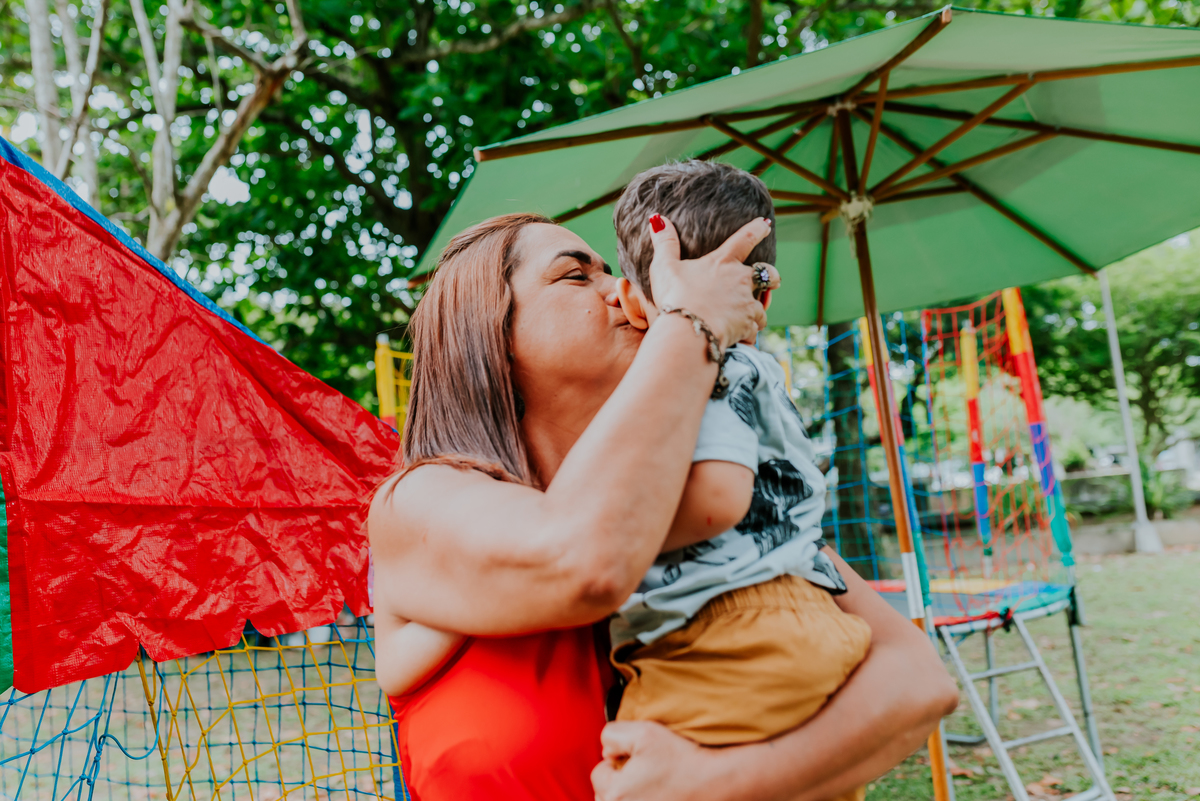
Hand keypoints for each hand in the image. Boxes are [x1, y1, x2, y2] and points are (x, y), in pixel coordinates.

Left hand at [591, 721, 723, 800]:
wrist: (715, 783)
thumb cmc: (681, 759)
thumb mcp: (643, 732)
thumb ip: (612, 734)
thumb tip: (607, 751)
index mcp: (614, 794)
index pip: (598, 773)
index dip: (617, 761)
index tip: (639, 760)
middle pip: (605, 795)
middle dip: (619, 782)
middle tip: (646, 774)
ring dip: (629, 796)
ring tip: (653, 788)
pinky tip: (660, 796)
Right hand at [646, 215, 779, 347]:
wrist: (688, 329)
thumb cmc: (675, 296)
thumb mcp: (664, 267)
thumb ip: (665, 243)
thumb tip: (658, 220)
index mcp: (723, 261)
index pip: (746, 237)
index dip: (758, 229)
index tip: (765, 224)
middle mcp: (740, 279)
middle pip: (768, 273)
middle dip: (773, 276)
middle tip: (774, 280)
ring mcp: (747, 302)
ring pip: (762, 305)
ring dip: (758, 310)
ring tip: (752, 316)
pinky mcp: (748, 323)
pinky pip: (755, 327)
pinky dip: (750, 331)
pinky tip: (743, 335)